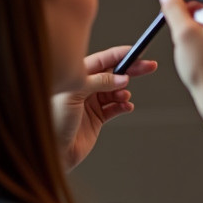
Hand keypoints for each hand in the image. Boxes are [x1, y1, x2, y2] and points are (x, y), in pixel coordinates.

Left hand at [52, 45, 156, 170]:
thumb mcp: (74, 94)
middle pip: (113, 74)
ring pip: (115, 91)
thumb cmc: (54, 120)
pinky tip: (126, 106)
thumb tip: (121, 77)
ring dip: (123, 92)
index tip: (136, 52)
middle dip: (131, 70)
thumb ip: (98, 82)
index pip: (102, 60)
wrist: (54, 150)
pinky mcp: (97, 118)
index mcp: (76, 77)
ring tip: (124, 96)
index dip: (120, 55)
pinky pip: (116, 108)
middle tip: (148, 66)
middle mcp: (84, 88)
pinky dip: (123, 106)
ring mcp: (91, 103)